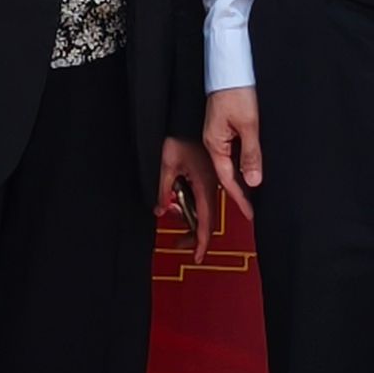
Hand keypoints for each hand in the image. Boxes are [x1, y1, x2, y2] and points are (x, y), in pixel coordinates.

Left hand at [157, 135, 219, 262]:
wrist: (189, 115)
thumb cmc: (181, 134)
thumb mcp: (166, 164)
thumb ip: (163, 189)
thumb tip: (160, 209)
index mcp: (205, 184)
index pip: (205, 222)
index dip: (202, 242)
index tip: (197, 257)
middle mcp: (212, 185)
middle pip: (207, 219)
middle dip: (194, 235)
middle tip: (178, 243)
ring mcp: (211, 180)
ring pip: (204, 208)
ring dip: (190, 217)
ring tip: (172, 212)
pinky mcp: (207, 174)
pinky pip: (201, 197)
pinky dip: (191, 205)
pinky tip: (179, 201)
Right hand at [203, 89, 264, 225]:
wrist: (232, 64)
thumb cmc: (236, 88)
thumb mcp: (249, 124)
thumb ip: (251, 154)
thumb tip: (254, 180)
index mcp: (214, 143)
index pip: (227, 179)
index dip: (240, 197)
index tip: (250, 212)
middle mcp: (214, 140)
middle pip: (228, 172)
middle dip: (241, 190)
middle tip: (255, 207)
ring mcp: (220, 132)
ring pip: (232, 161)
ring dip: (244, 175)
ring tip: (258, 191)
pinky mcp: (226, 123)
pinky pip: (235, 148)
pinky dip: (245, 159)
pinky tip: (255, 164)